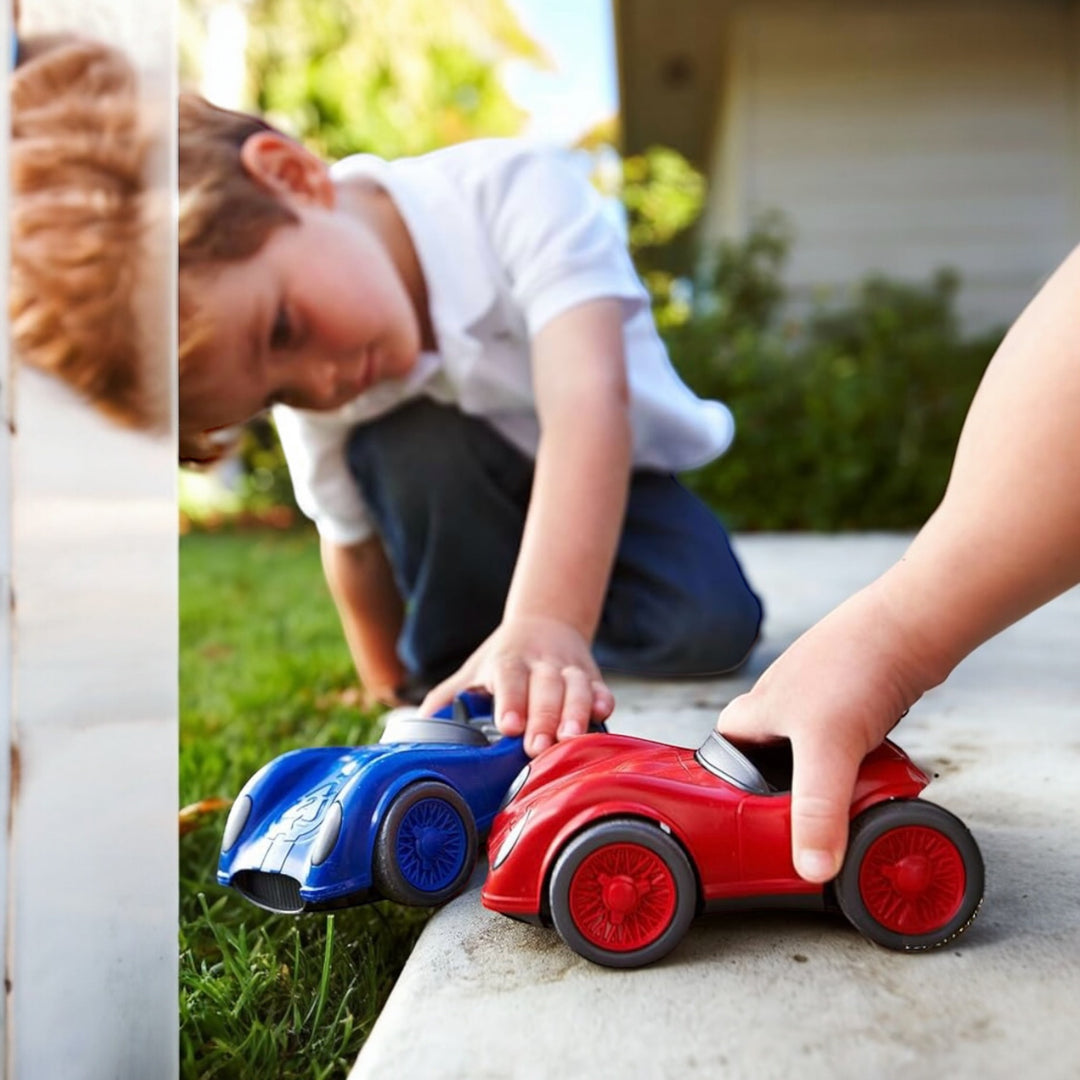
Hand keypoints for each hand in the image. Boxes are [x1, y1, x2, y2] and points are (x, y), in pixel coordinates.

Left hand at [419, 615, 613, 755]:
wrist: (545, 621)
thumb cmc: (505, 657)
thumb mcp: (474, 671)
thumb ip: (449, 696)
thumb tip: (419, 725)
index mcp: (508, 662)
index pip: (509, 678)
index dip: (511, 700)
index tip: (508, 726)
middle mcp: (540, 663)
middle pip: (545, 687)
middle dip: (543, 717)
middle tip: (538, 747)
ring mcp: (568, 668)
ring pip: (576, 687)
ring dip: (575, 712)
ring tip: (570, 739)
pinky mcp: (591, 675)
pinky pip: (600, 687)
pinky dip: (603, 700)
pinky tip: (604, 715)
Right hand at [717, 582, 931, 882]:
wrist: (911, 624)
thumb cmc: (855, 666)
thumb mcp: (829, 749)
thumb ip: (818, 811)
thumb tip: (811, 868)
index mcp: (754, 711)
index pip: (721, 754)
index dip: (728, 787)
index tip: (744, 820)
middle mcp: (779, 702)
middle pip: (766, 757)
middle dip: (784, 788)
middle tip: (802, 817)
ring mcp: (816, 697)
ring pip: (809, 749)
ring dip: (825, 774)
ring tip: (845, 796)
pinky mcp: (851, 695)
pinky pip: (843, 739)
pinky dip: (854, 757)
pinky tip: (873, 766)